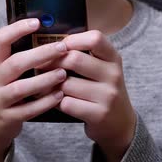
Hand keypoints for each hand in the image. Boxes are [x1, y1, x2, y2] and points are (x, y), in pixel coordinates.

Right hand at [0, 18, 67, 161]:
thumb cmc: (2, 91)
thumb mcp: (3, 72)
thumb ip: (19, 56)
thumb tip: (48, 36)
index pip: (0, 40)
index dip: (17, 29)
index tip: (37, 22)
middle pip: (16, 63)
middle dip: (40, 54)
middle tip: (62, 47)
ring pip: (21, 88)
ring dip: (44, 79)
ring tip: (63, 73)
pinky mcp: (8, 117)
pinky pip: (28, 110)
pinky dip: (45, 102)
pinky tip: (59, 95)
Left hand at [55, 30, 136, 161]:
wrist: (120, 123)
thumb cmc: (102, 90)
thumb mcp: (102, 68)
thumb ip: (84, 55)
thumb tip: (50, 45)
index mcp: (113, 58)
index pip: (95, 38)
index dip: (73, 39)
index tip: (60, 47)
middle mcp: (113, 75)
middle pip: (75, 59)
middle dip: (53, 62)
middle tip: (41, 65)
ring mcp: (108, 95)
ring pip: (67, 83)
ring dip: (51, 84)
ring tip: (44, 84)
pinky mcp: (99, 114)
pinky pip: (67, 103)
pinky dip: (55, 101)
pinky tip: (54, 100)